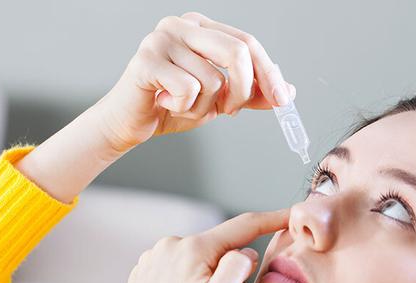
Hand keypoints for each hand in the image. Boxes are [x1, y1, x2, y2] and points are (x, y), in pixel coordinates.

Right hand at [95, 12, 296, 153]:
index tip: (281, 99)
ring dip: (204, 106)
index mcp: (200, 27)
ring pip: (213, 79)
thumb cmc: (171, 106)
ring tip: (183, 106)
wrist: (129, 124)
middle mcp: (181, 25)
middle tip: (229, 111)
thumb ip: (250, 93)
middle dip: (242, 90)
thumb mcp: (218, 100)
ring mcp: (161, 39)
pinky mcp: (146, 60)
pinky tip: (165, 103)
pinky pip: (188, 89)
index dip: (268, 72)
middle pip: (237, 51)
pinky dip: (184, 108)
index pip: (247, 42)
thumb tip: (286, 92)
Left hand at [106, 209, 289, 282]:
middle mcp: (171, 245)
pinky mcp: (145, 271)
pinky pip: (181, 270)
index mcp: (193, 249)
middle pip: (221, 250)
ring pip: (201, 262)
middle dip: (231, 277)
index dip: (272, 219)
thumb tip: (246, 251)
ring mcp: (154, 257)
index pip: (243, 226)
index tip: (293, 213)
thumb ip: (238, 270)